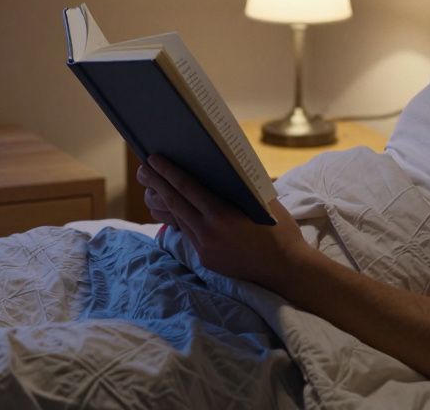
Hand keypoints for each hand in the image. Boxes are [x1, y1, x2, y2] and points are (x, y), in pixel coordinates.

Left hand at [137, 155, 313, 290]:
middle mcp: (208, 232)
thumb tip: (220, 169)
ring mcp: (205, 248)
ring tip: (155, 186)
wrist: (286, 269)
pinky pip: (190, 235)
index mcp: (221, 215)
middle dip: (158, 184)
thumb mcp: (261, 202)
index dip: (168, 172)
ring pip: (180, 220)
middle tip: (143, 170)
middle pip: (175, 203)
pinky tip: (176, 209)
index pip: (187, 188)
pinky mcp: (206, 260)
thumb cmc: (279, 230)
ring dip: (167, 202)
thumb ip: (238, 189)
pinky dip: (183, 220)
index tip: (154, 160)